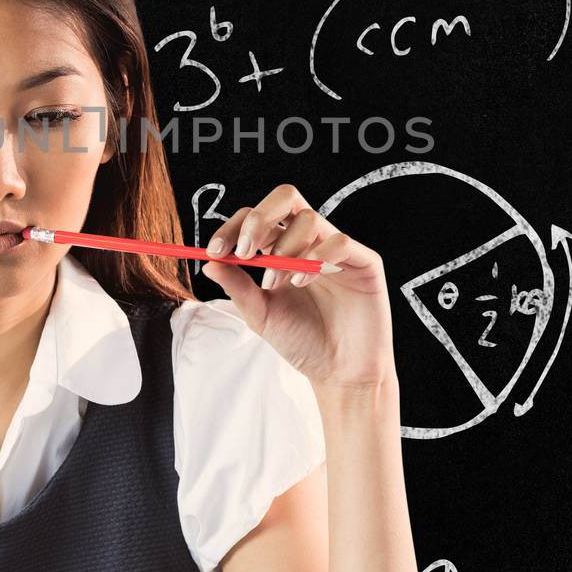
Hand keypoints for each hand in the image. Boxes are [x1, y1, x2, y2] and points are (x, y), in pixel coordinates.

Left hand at [199, 183, 395, 404]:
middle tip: (245, 251)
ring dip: (284, 248)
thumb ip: (237, 286)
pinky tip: (302, 282)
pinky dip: (315, 259)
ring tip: (276, 282)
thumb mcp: (260, 314)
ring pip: (309, 217)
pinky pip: (339, 242)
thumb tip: (208, 262)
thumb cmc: (302, 341)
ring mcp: (337, 249)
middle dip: (259, 218)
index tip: (214, 250)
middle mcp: (310, 241)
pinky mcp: (364, 262)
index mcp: (283, 247)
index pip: (256, 217)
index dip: (233, 227)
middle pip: (285, 198)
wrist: (337, 372)